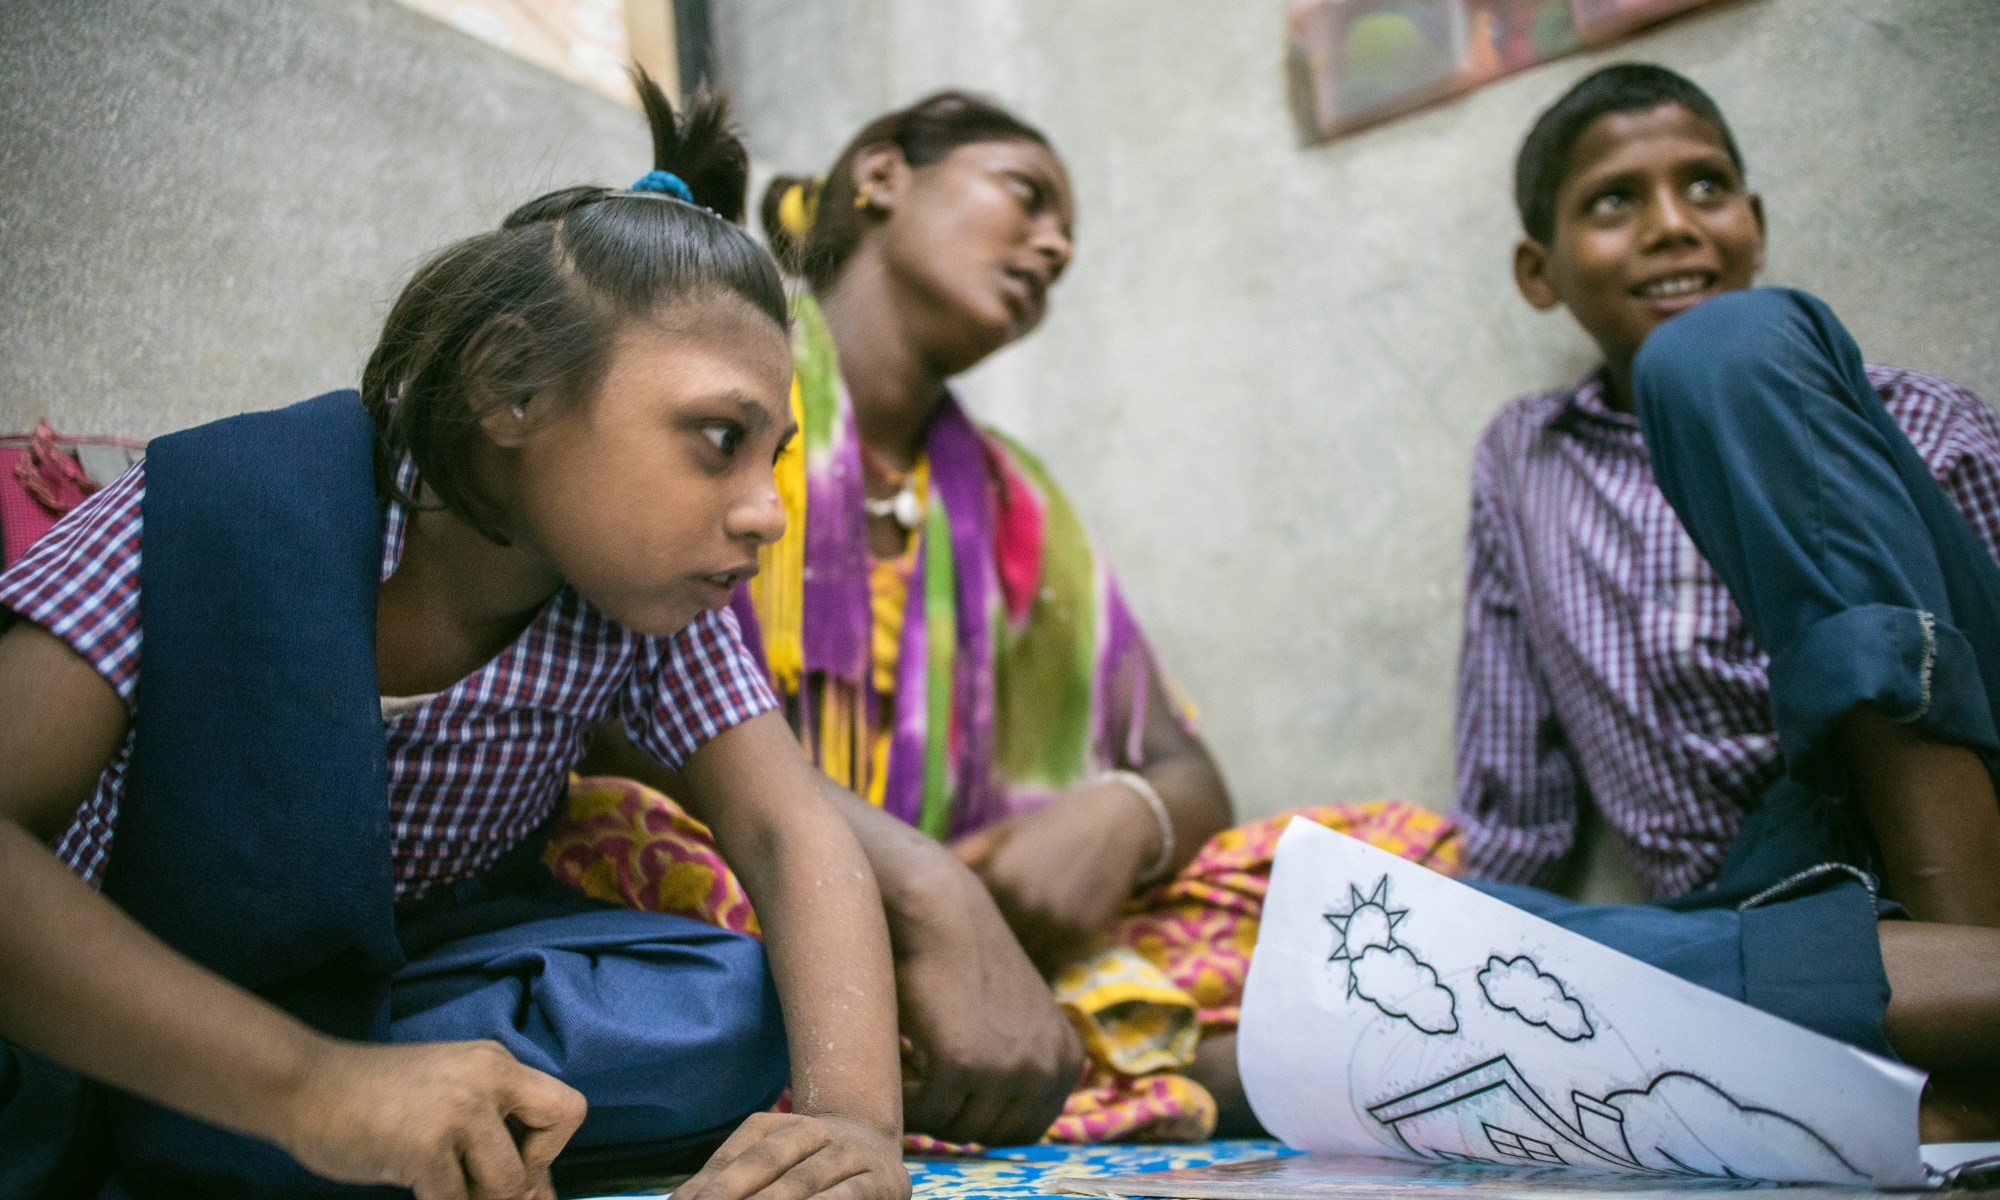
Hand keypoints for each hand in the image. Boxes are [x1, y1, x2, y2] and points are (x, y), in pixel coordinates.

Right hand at [274, 1038, 585, 1199]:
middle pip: (558, 1130)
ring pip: (508, 1182)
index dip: (549, 1148)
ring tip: (441, 1188)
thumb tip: (540, 1197)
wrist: (303, 1086)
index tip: (514, 1166)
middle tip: (481, 1189)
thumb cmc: (372, 1102)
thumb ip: (493, 1138)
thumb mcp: (446, 1102)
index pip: (567, 1108)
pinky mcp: (424, 1144)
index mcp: (495, 1064)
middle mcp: (487, 1076)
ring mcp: (458, 1108)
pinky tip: (415, 1190)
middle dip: (526, 1179)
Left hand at [676, 1112, 908, 1199]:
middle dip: (732, 1191)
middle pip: (767, 1161)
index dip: (708, 1183)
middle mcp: (812, 1132)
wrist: (872, 1144)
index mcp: (776, 1125)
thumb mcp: (766, 1158)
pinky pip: (850, 1196)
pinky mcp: (880, 1181)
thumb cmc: (803, 1163)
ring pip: (805, 1181)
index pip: (737, 1156)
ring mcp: (847, 1154)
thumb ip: (725, 1178)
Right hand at [895, 868, 1084, 1144]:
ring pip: (955, 1127)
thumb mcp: (1020, 1020)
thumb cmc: (969, 963)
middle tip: (924, 1077)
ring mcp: (1009, 1068)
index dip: (982, 1117)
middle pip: (988, 1134)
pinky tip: (899, 1058)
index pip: (1024, 1131)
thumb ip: (1023, 1066)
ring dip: (927, 1105)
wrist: (941, 913)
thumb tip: (995, 1126)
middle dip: (952, 1113)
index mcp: (1067, 1060)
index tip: (954, 1090)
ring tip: (913, 1063)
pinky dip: (903, 1094)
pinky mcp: (964, 1063)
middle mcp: (1048, 1068)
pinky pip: (925, 1112)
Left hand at [952, 780, 1159, 971]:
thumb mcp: (1003, 831)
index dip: (946, 922)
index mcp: (1000, 877)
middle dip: (974, 944)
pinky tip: (1023, 953)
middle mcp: (1027, 907)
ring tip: (990, 956)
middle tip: (961, 946)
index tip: (937, 925)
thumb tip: (918, 872)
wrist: (1119, 824)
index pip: (959, 916)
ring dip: (1002, 960)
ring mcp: (1056, 927)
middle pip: (985, 943)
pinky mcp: (1080, 941)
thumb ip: (963, 854)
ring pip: (1016, 959)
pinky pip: (1045, 963)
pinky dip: (1033, 961)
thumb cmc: (1052, 823)